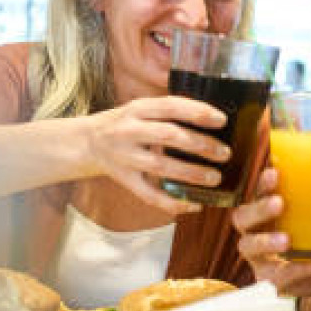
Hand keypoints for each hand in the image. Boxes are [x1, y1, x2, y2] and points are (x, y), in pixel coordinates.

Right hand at [83, 96, 227, 213]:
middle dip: (200, 145)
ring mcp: (124, 157)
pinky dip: (172, 203)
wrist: (85, 142)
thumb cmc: (125, 123)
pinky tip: (194, 205)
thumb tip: (211, 117)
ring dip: (191, 173)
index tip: (221, 120)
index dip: (197, 112)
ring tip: (215, 178)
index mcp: (137, 108)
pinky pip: (148, 195)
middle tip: (224, 153)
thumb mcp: (141, 108)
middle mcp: (128, 131)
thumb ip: (168, 111)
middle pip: (168, 136)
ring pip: (161, 166)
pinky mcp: (123, 179)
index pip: (170, 106)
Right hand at [233, 166, 310, 310]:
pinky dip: (296, 270)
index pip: (258, 189)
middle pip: (242, 216)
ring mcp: (261, 256)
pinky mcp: (270, 278)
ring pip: (248, 246)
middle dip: (258, 208)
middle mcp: (259, 228)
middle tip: (279, 203)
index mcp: (272, 206)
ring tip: (287, 240)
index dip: (262, 182)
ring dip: (265, 241)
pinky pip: (276, 276)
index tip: (275, 173)